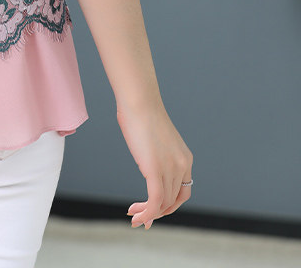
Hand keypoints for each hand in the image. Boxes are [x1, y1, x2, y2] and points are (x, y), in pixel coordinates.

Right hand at [117, 100, 192, 229]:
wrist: (139, 101)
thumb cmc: (141, 113)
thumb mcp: (154, 138)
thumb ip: (154, 152)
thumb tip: (144, 154)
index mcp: (185, 159)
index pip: (181, 192)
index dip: (167, 205)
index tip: (151, 209)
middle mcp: (182, 166)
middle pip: (171, 201)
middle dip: (155, 212)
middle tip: (139, 217)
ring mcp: (170, 169)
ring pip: (162, 203)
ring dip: (147, 213)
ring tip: (133, 217)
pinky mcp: (155, 171)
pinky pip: (154, 201)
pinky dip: (146, 212)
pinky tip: (136, 215)